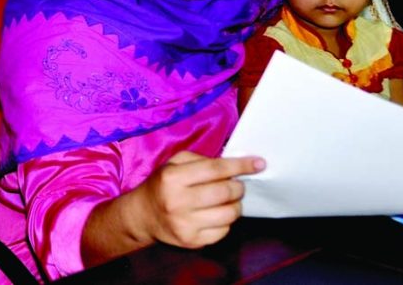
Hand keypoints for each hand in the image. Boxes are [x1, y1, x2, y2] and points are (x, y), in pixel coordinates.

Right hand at [136, 150, 264, 248]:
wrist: (143, 215)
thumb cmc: (163, 185)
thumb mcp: (173, 164)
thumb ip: (201, 160)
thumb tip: (234, 164)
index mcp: (173, 178)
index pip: (215, 169)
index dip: (240, 166)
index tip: (259, 163)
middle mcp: (177, 202)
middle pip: (224, 193)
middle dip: (238, 187)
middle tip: (237, 185)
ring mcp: (184, 224)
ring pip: (228, 214)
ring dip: (236, 205)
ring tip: (230, 200)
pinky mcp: (191, 241)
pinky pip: (223, 231)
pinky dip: (226, 221)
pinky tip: (217, 214)